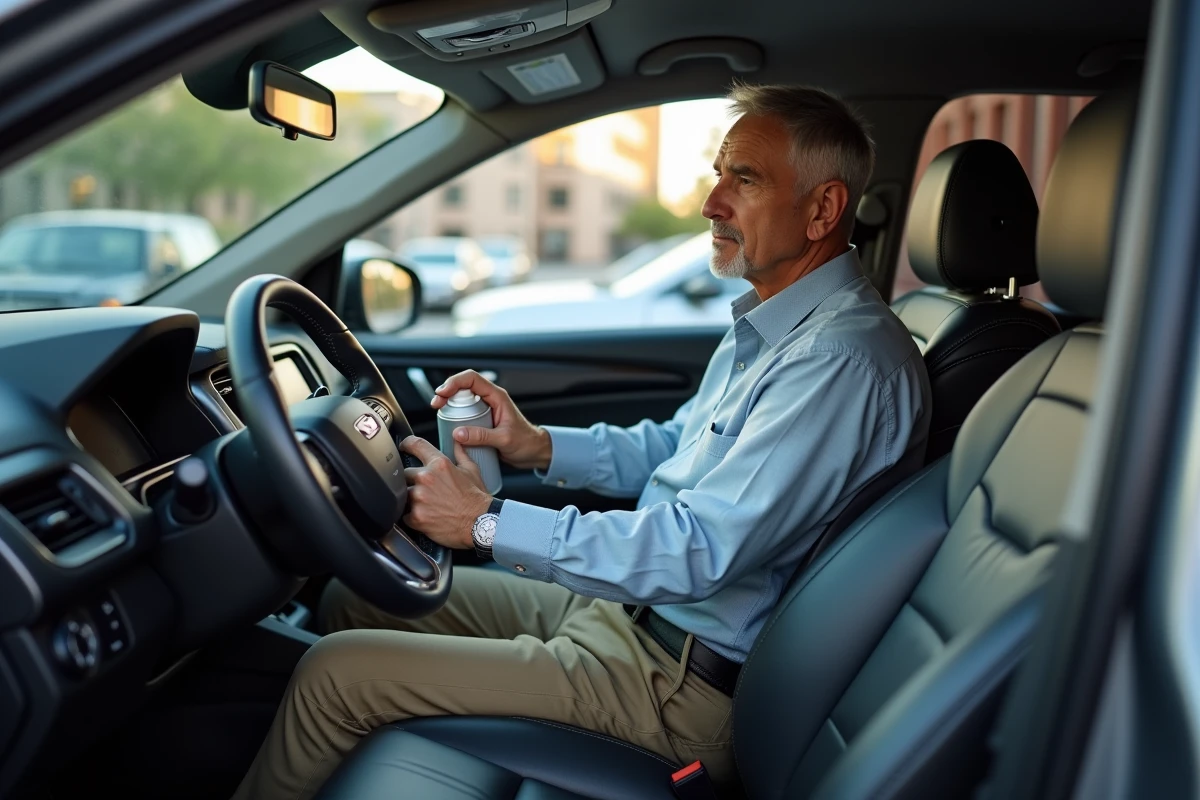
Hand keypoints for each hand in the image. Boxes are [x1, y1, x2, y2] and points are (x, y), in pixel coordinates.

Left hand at [400, 436, 490, 549]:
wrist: (481, 523)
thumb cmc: (477, 498)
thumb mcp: (472, 471)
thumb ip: (461, 454)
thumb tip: (457, 442)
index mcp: (439, 464)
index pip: (416, 445)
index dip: (407, 444)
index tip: (404, 447)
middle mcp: (426, 478)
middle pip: (405, 473)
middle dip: (412, 480)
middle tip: (425, 489)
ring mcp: (419, 498)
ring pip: (403, 494)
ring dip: (411, 498)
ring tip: (426, 504)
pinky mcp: (416, 517)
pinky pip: (404, 514)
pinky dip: (412, 516)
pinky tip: (425, 516)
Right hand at [430, 370, 552, 470]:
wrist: (534, 453)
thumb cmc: (526, 443)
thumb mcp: (504, 439)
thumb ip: (482, 436)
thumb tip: (458, 433)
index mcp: (497, 396)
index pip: (472, 379)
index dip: (455, 382)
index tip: (442, 393)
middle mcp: (490, 400)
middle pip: (463, 387)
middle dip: (447, 392)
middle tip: (436, 405)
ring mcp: (485, 410)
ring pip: (462, 400)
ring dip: (448, 403)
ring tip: (439, 412)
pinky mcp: (481, 421)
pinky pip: (464, 414)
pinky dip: (454, 415)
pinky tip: (447, 422)